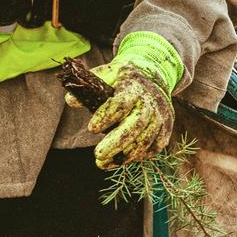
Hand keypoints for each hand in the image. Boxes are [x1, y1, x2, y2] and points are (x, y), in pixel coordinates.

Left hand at [88, 31, 183, 168]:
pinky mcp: (166, 127)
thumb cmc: (124, 76)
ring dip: (125, 155)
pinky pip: (155, 146)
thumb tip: (70, 101)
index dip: (106, 116)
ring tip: (104, 163)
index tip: (91, 128)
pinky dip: (139, 156)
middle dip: (116, 143)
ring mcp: (161, 115)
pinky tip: (121, 160)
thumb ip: (89, 85)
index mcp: (134, 86)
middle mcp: (151, 101)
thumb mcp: (106, 73)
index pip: (122, 103)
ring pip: (146, 140)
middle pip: (136, 125)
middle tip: (98, 155)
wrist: (154, 74)